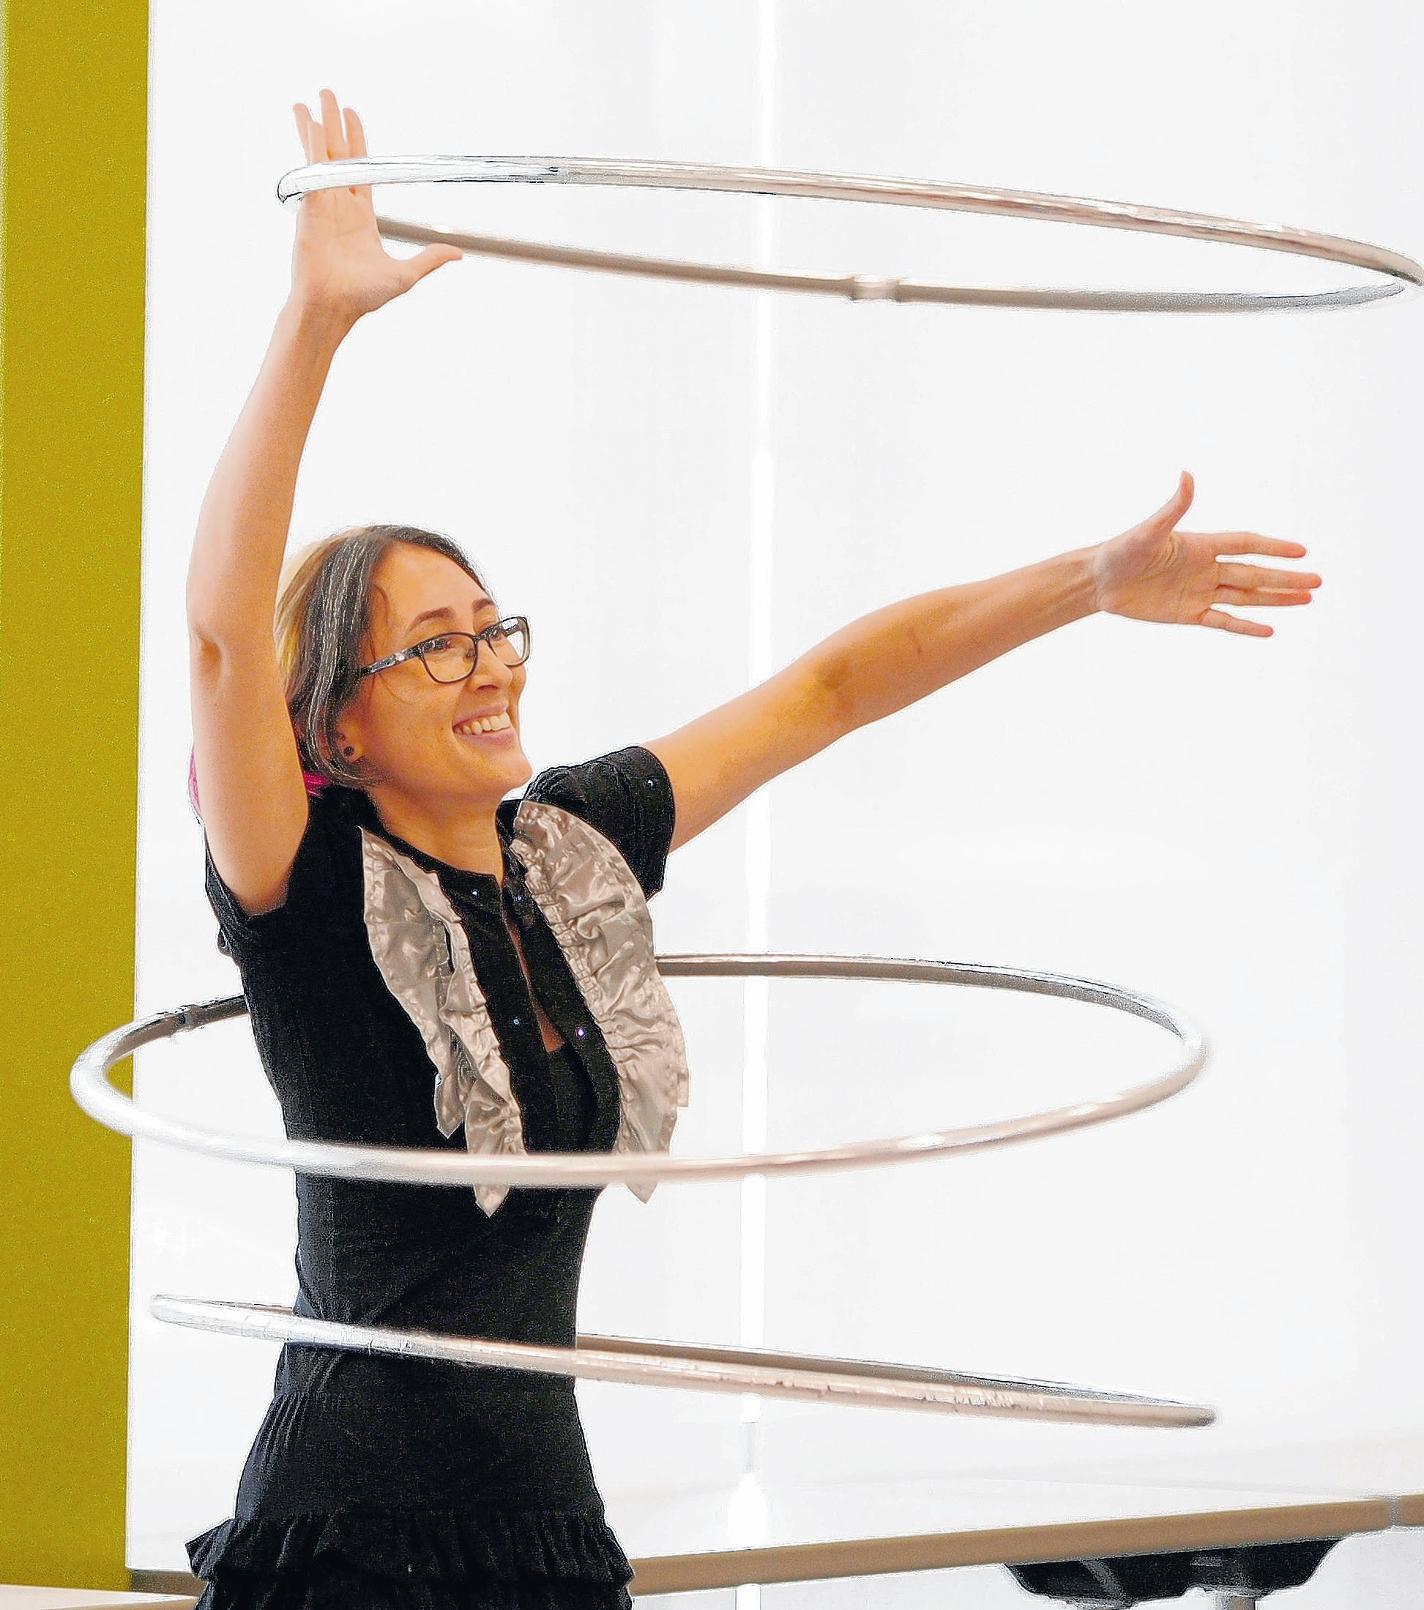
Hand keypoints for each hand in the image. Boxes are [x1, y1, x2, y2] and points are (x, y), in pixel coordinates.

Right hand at [288, 88, 462, 323]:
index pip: (360, 169)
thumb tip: (458, 253)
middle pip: (337, 154)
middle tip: (329, 94)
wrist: (335, 306)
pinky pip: (312, 169)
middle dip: (333, 123)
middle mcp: (339, 205)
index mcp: (360, 216)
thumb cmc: (363, 296)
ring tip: (309, 100)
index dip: (357, 141)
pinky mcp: (310, 207)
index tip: (353, 116)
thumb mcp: (405, 275)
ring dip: (314, 126)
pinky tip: (309, 123)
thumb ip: (429, 259)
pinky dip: (310, 146)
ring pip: (319, 156)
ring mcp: (322, 203)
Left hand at [1091, 471, 1321, 637]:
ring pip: (1245, 597)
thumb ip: (1172, 508)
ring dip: (1276, 599)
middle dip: (1285, 578)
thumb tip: (1187, 475)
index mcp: (1200, 545)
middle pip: (1254, 574)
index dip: (1273, 548)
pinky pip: (1222, 621)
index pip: (1246, 544)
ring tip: (1306, 599)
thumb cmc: (1120, 551)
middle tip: (1318, 581)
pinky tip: (1270, 630)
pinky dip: (1245, 627)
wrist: (1098, 582)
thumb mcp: (1148, 531)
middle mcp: (1205, 568)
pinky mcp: (1187, 614)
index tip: (1301, 551)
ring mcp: (1198, 591)